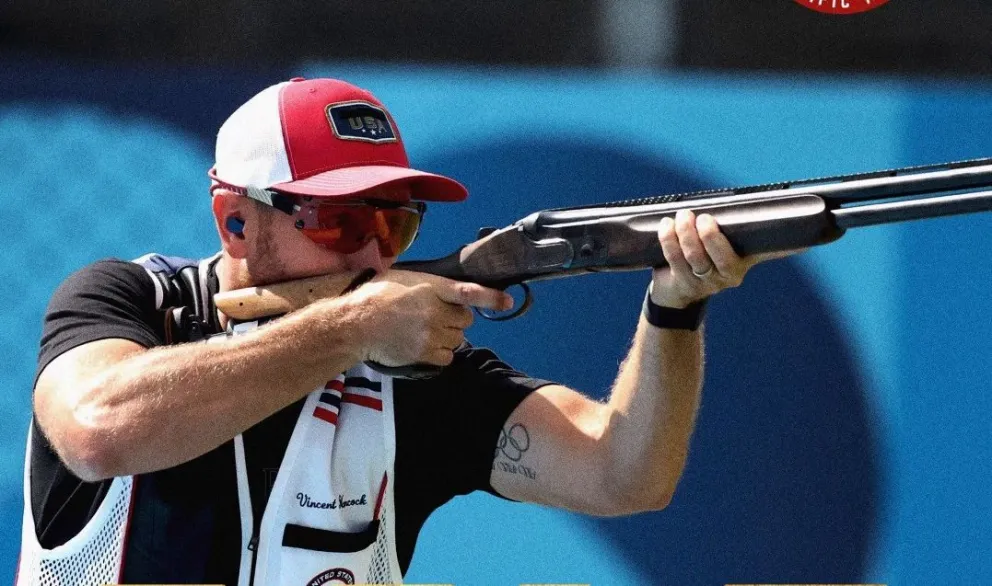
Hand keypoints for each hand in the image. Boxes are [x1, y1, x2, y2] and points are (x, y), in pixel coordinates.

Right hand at [343, 270, 513, 366]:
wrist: (356, 324)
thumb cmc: (376, 296)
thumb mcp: (405, 279)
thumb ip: (430, 285)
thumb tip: (448, 291)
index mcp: (431, 287)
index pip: (468, 292)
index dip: (491, 298)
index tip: (507, 301)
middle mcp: (435, 310)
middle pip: (465, 319)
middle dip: (455, 318)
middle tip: (434, 316)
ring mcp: (431, 334)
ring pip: (458, 338)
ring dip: (447, 336)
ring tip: (424, 331)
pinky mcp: (425, 353)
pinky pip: (448, 356)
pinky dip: (441, 352)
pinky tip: (424, 345)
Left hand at [651, 210, 794, 307]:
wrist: (677, 292)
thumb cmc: (704, 258)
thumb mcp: (725, 246)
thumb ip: (744, 230)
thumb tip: (780, 216)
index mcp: (745, 262)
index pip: (770, 253)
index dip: (787, 248)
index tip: (805, 240)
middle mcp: (728, 276)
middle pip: (722, 258)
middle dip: (711, 237)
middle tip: (702, 218)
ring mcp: (704, 282)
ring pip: (695, 258)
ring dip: (685, 235)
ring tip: (680, 216)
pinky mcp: (682, 283)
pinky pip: (674, 260)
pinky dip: (669, 241)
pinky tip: (666, 226)